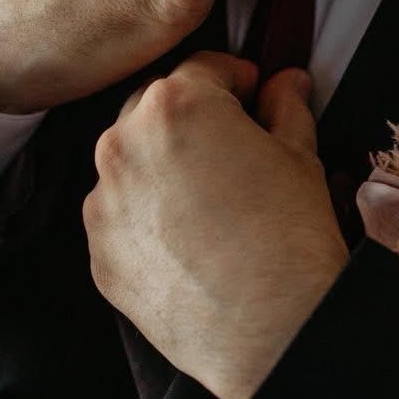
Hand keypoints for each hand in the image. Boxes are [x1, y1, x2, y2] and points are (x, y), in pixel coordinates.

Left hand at [81, 51, 351, 398]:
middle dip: (191, 119)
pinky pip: (120, 220)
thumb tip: (287, 83)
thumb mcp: (299, 157)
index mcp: (175, 106)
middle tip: (232, 148)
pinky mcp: (99, 253)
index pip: (202, 68)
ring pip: (131, 165)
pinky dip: (147, 221)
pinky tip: (189, 243)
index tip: (252, 93)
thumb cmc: (290, 239)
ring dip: (162, 169)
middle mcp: (124, 145)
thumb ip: (285, 108)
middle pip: (154, 110)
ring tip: (209, 203)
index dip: (235, 79)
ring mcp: (105, 203)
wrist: (272, 330)